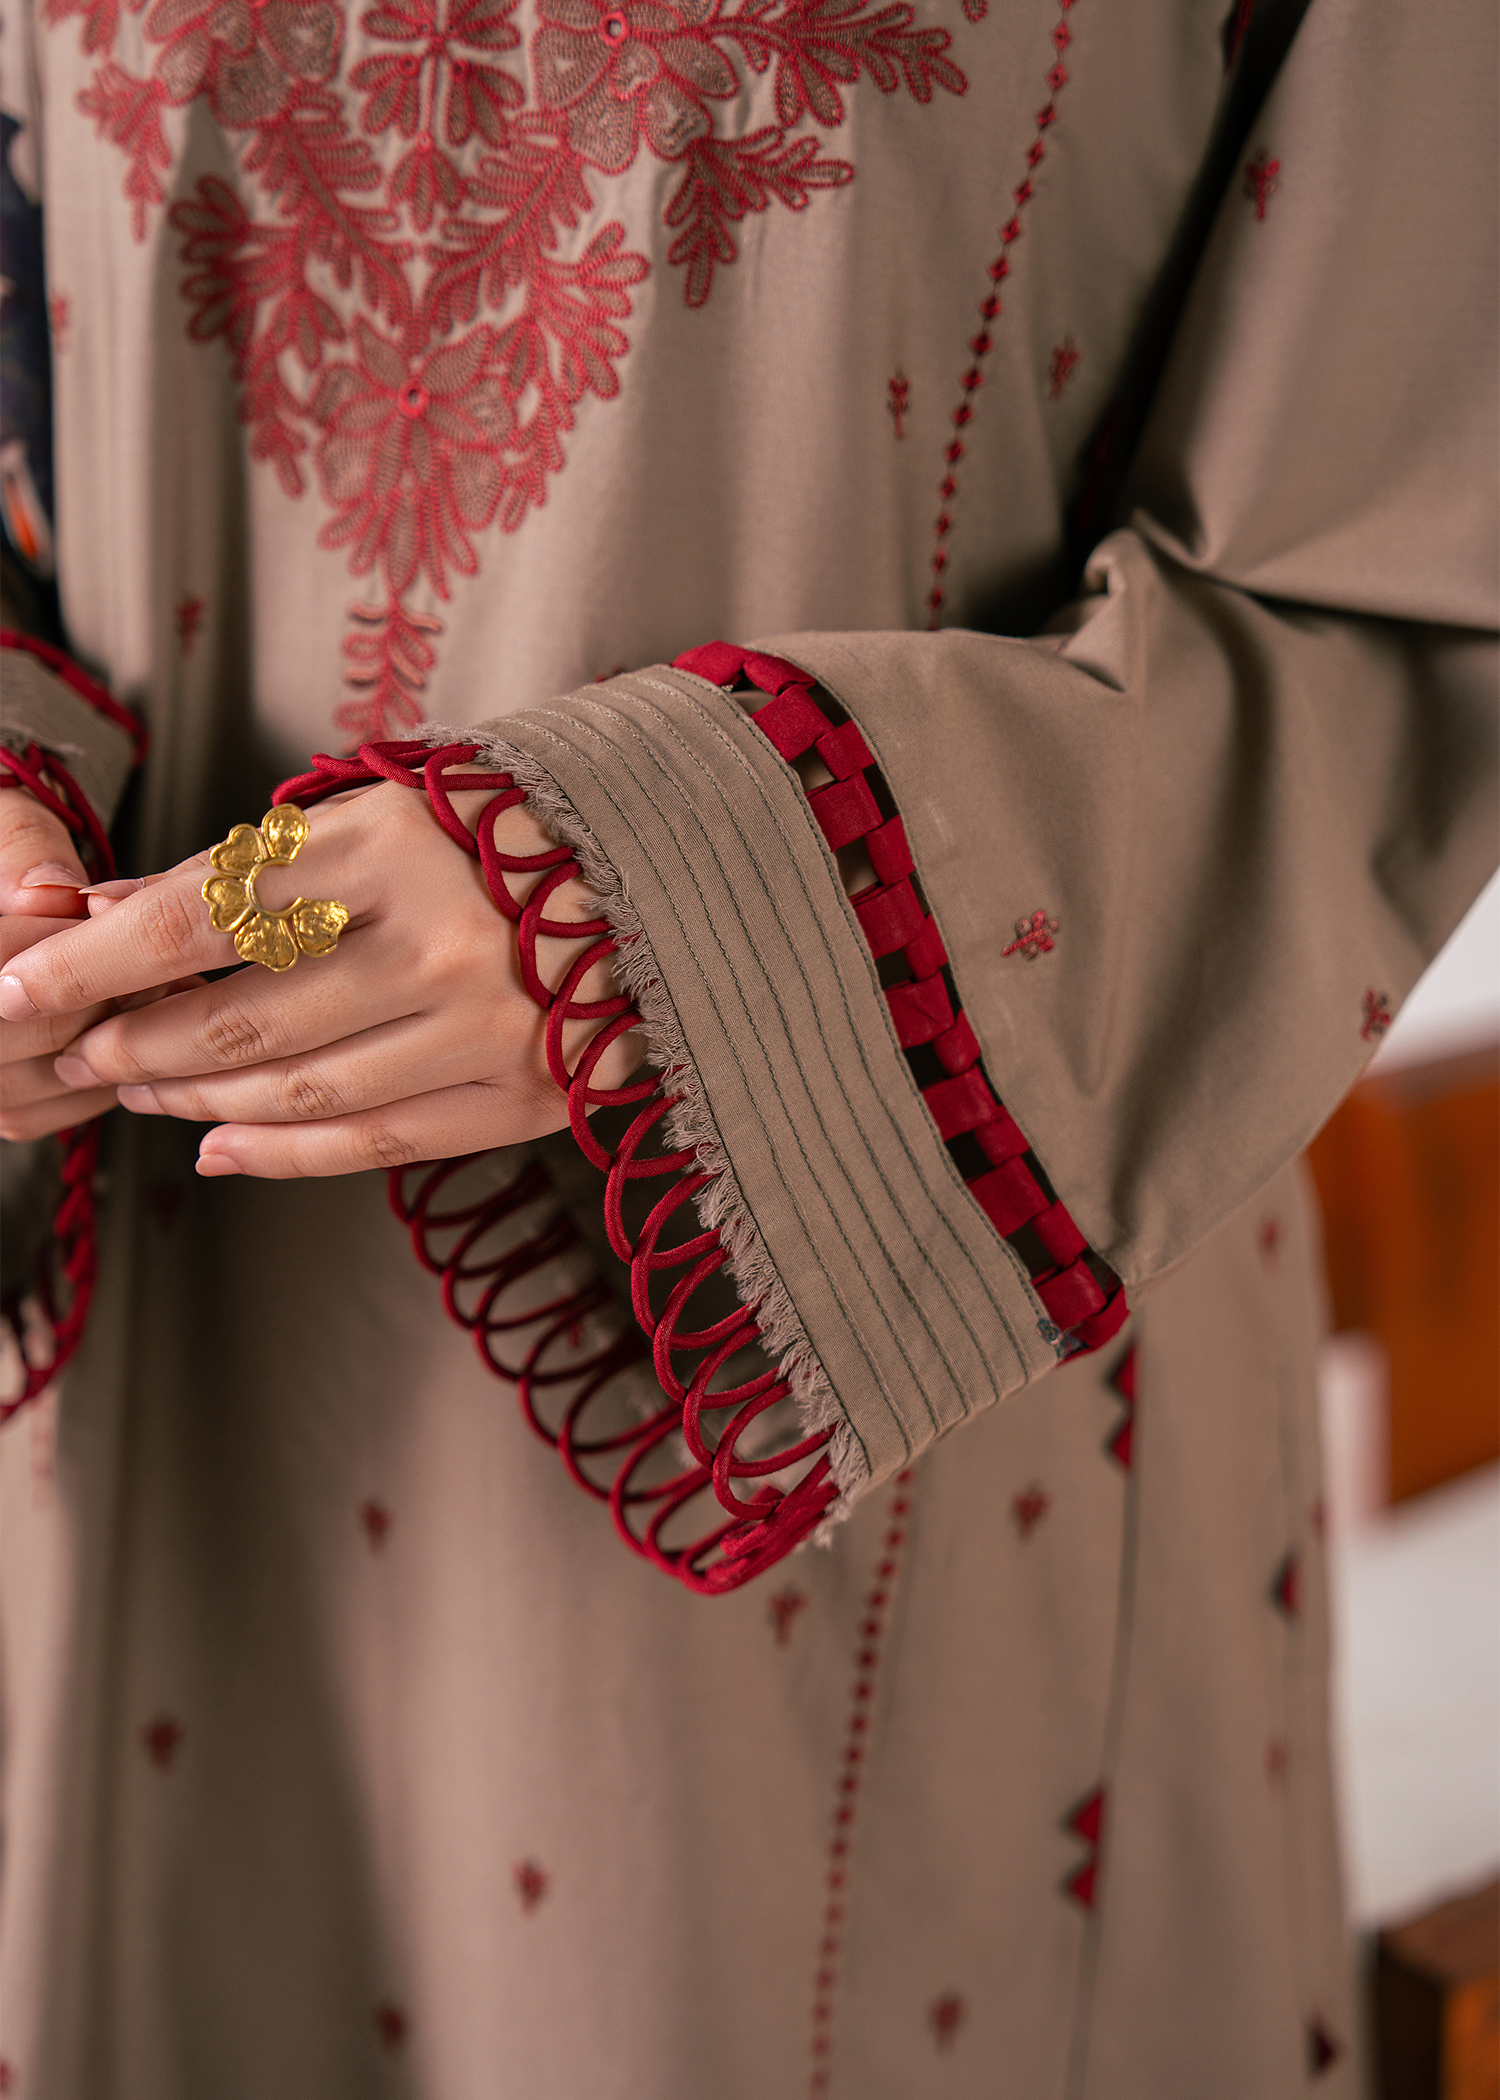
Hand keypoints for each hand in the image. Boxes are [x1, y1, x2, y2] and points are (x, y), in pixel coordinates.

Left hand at [0, 782, 636, 1177]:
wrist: (691, 869)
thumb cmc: (520, 819)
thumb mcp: (388, 802)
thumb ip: (252, 860)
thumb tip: (103, 906)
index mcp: (396, 839)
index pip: (201, 912)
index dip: (90, 960)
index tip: (14, 991)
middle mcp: (440, 939)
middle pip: (237, 1016)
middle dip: (129, 1040)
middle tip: (73, 1049)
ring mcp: (491, 1027)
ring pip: (298, 1090)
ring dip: (193, 1096)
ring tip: (136, 1086)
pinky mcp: (531, 1095)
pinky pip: (379, 1142)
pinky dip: (282, 1153)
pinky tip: (217, 1148)